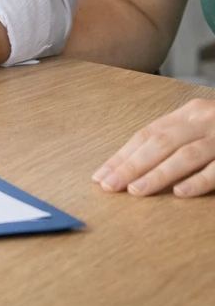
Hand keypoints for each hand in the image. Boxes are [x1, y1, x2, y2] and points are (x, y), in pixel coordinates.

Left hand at [92, 97, 214, 196]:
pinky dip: (199, 180)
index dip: (123, 154)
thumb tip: (134, 164)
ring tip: (136, 191)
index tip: (102, 174)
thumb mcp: (201, 125)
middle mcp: (203, 120)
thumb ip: (175, 139)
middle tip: (109, 185)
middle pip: (159, 143)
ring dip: (158, 174)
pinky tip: (180, 193)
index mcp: (188, 113)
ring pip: (185, 155)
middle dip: (131, 165)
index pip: (147, 134)